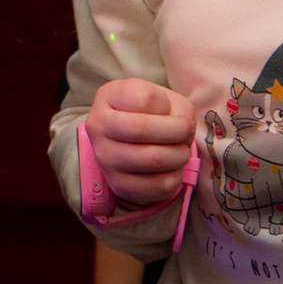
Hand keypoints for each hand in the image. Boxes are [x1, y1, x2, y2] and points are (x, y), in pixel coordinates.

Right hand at [85, 78, 195, 205]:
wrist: (129, 141)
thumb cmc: (149, 114)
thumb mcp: (160, 97)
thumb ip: (174, 107)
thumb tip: (181, 130)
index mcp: (107, 97)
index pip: (144, 99)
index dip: (167, 105)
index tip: (167, 110)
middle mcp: (98, 128)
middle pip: (143, 129)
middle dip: (178, 131)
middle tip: (184, 132)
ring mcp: (105, 160)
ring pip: (154, 159)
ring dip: (180, 155)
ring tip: (179, 150)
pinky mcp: (119, 186)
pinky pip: (159, 185)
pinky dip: (175, 176)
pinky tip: (169, 168)